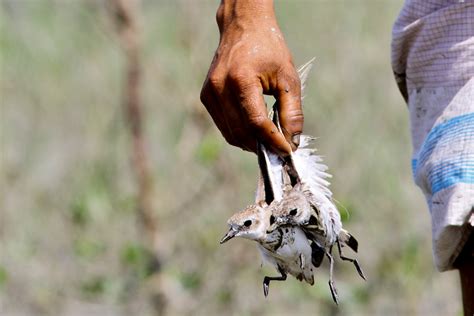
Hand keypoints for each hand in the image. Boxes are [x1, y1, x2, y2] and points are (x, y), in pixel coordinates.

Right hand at [200, 0, 302, 155]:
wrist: (242, 28)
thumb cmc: (268, 50)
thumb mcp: (288, 77)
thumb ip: (292, 112)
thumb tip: (292, 141)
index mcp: (240, 79)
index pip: (256, 123)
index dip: (273, 141)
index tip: (287, 151)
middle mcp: (219, 88)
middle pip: (241, 132)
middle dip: (263, 146)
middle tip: (281, 149)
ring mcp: (209, 93)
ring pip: (230, 133)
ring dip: (251, 143)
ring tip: (269, 141)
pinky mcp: (206, 97)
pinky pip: (223, 125)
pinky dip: (240, 133)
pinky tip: (254, 130)